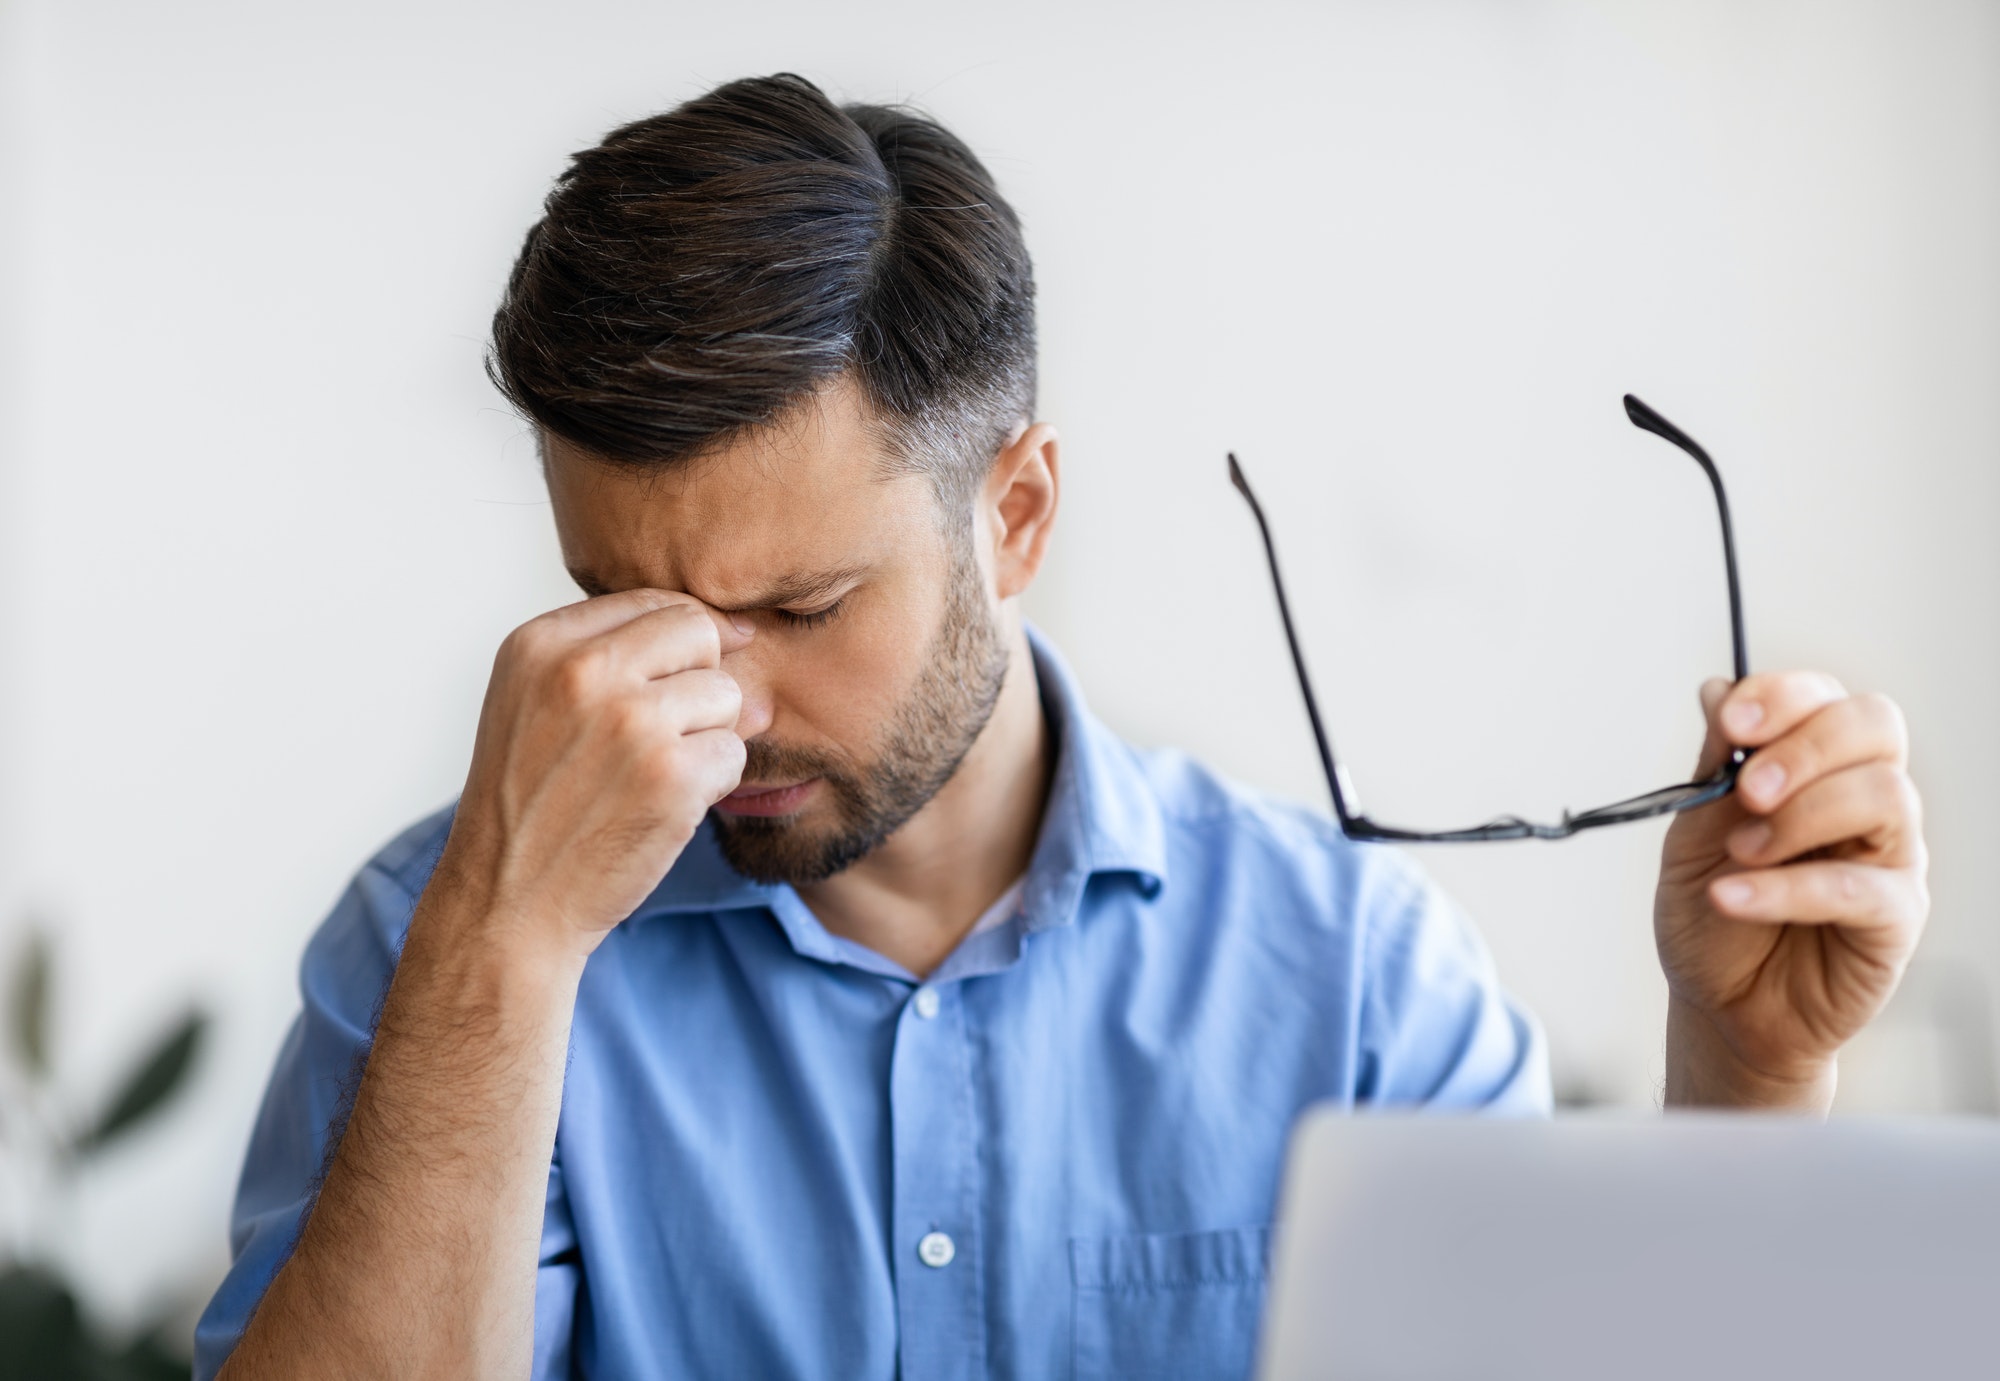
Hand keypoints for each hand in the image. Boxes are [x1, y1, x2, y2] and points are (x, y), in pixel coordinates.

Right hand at [431, 589, 751, 960]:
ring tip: (652, 774)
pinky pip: (734, 752)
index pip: (653, 601)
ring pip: (725, 694)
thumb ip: (618, 657)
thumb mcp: (537, 703)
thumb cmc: (532, 803)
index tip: (676, 680)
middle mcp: (582, 671)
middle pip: (699, 633)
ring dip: (706, 737)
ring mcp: (629, 722)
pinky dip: (711, 784)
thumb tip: (742, 633)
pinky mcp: (671, 776)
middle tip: (664, 732)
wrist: (507, 902)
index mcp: (540, 643)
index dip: (681, 641)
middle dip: (698, 681)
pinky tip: (663, 806)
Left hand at [1655, 671, 1927, 1109]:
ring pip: (1883, 795)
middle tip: (1749, 790)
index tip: (1734, 723)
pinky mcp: (1895, 919)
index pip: (1829, 698)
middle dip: (1805, 745)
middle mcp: (1864, 799)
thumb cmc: (1713, 916)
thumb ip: (1714, 766)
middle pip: (1875, 726)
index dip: (1785, 697)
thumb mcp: (1692, 834)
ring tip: (1740, 852)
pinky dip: (1787, 888)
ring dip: (1801, 817)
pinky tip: (1732, 896)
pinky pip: (1862, 888)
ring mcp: (1889, 856)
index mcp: (1816, 766)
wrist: (1718, 1004)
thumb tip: (1718, 689)